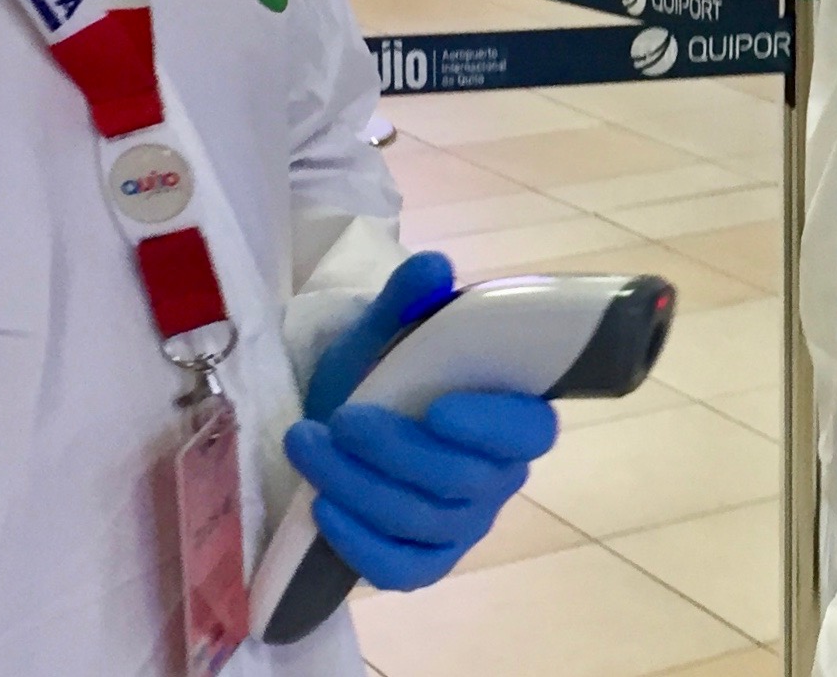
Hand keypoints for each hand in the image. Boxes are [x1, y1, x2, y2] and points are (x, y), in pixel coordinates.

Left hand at [286, 249, 562, 590]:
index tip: (438, 408)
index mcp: (510, 415)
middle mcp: (498, 477)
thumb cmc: (379, 376)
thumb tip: (432, 268)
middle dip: (396, 451)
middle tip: (342, 418)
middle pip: (462, 479)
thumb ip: (409, 300)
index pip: (529, 431)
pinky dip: (361, 543)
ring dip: (357, 484)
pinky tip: (323, 507)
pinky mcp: (424, 562)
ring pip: (420, 518)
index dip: (491, 425)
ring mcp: (463, 525)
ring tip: (307, 444)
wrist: (340, 424)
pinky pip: (402, 569)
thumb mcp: (386, 332)